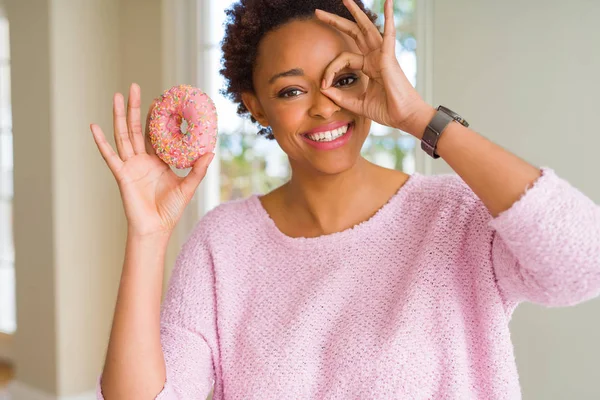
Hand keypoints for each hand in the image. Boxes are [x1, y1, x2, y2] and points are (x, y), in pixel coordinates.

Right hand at [90, 83, 213, 237]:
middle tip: (135, 86)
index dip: (156, 117)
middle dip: (135, 108)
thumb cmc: (171, 210)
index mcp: (158, 161)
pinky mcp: (122, 174)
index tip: (160, 98)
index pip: (156, 133)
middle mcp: (142, 160)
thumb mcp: (188, 187)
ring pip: (123, 135)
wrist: (156, 229)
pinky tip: (94, 126)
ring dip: (120, 116)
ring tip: (117, 96)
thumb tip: (211, 151)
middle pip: (136, 128)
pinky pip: (110, 155)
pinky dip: (101, 141)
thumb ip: (198, 170)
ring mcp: (130, 165)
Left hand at [315, 0, 434, 136]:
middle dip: (335, 22)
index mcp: (368, 67)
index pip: (343, 59)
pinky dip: (389, 18)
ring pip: (366, 28)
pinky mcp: (389, 57)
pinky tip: (388, 3)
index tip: (324, 85)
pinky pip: (389, 34)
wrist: (403, 117)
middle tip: (318, 13)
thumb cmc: (386, 110)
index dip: (330, 70)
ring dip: (355, 13)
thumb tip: (324, 90)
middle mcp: (375, 57)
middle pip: (353, 33)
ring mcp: (382, 55)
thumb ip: (340, 97)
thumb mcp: (357, 104)